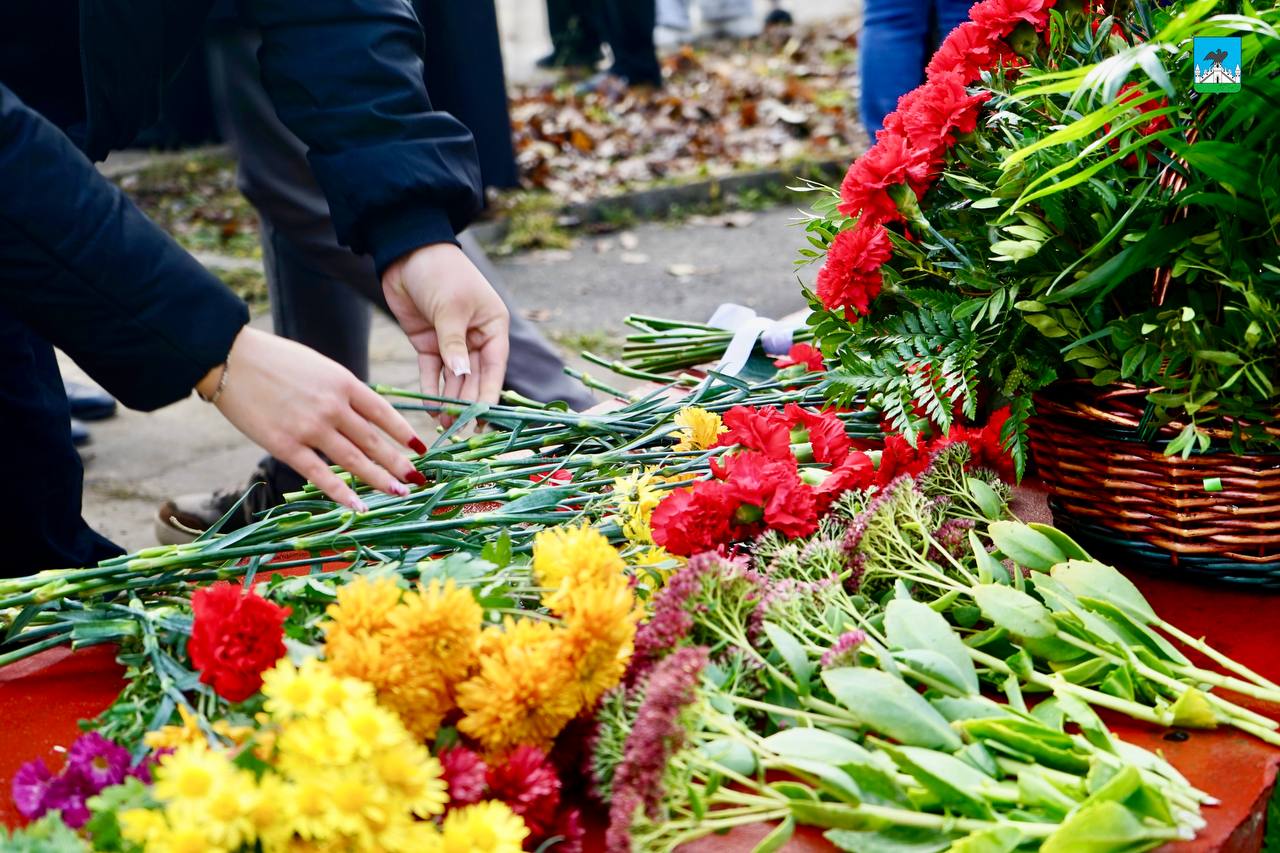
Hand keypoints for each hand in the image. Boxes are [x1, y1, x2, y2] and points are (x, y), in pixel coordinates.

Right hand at [198, 327, 427, 510]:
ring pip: (354, 460)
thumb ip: (343, 391)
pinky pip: (320, 474)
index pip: (383, 412)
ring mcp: (310, 428)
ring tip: (401, 492)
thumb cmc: (275, 360)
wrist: (230, 359)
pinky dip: (342, 492)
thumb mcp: (320, 366)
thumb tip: (365, 417)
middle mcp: (333, 406)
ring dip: (381, 479)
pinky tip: (359, 505)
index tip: (420, 448)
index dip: (404, 432)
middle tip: (419, 479)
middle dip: (399, 462)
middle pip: (374, 441)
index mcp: (343, 382)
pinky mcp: (286, 446)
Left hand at [381, 243, 509, 425]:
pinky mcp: (429, 343)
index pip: (494, 367)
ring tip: (445, 425)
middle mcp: (476, 338)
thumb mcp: (450, 308)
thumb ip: (454, 344)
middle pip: (474, 378)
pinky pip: (433, 372)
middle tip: (460, 429)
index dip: (488, 394)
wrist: (407, 251)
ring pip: (454, 378)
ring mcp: (452, 342)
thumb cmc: (440, 272)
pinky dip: (433, 389)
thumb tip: (462, 374)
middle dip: (467, 403)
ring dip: (450, 401)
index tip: (483, 418)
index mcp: (493, 326)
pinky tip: (432, 408)